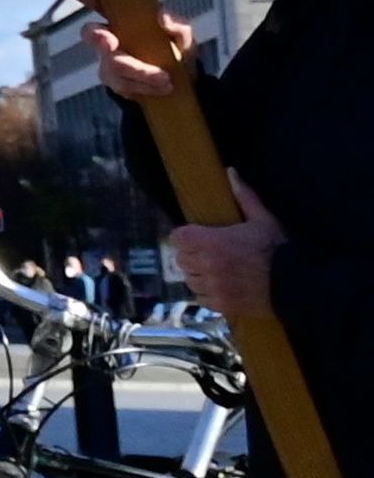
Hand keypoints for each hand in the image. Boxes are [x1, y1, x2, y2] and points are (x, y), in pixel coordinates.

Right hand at [79, 0, 188, 115]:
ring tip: (165, 80)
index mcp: (125, 22)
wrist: (184, 86)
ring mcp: (109, 62)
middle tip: (110, 43)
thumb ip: (178, 26)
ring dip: (140, 72)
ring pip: (113, 65)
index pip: (102, 6)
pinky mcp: (116, 83)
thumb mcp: (184, 38)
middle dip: (99, 39)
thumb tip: (162, 16)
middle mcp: (112, 39)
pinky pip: (123, 85)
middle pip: (94, 35)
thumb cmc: (177, 54)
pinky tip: (161, 88)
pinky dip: (144, 86)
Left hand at [168, 178, 286, 322]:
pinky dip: (208, 294)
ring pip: (189, 280)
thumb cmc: (279, 249)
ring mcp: (214, 287)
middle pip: (181, 259)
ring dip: (198, 275)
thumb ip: (244, 197)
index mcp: (213, 242)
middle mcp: (208, 265)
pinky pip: (201, 299)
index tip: (195, 237)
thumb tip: (231, 172)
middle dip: (191, 256)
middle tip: (207, 254)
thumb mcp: (263, 220)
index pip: (178, 238)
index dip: (185, 237)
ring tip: (214, 271)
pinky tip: (221, 287)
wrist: (298, 285)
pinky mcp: (222, 305)